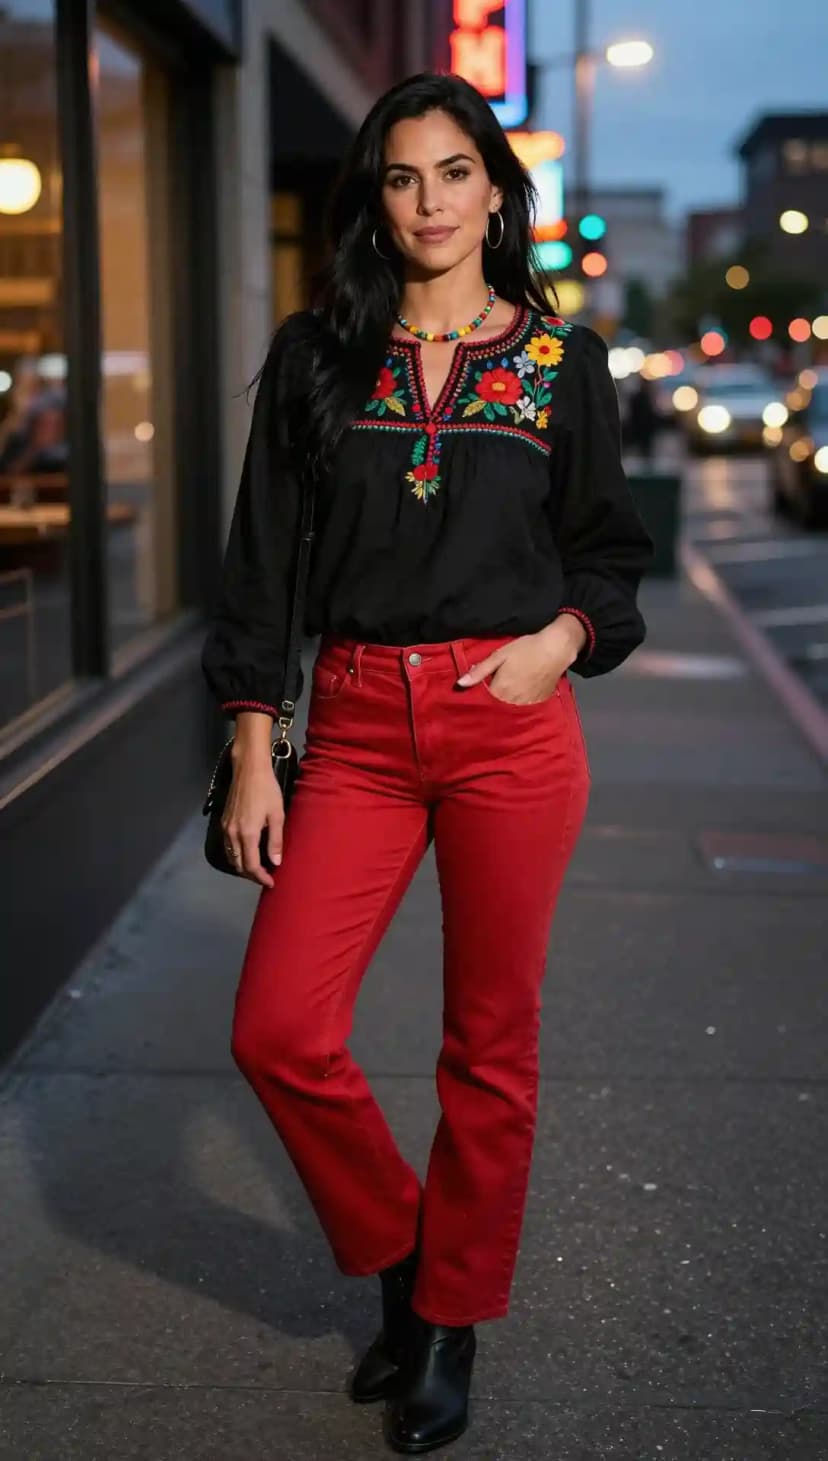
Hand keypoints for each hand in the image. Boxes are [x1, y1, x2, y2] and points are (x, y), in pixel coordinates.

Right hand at [221, 757, 284, 887]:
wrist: (249, 770)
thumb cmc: (267, 791)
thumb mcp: (277, 815)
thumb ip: (275, 841)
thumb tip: (276, 862)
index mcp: (247, 834)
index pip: (251, 866)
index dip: (261, 877)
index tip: (271, 883)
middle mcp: (232, 834)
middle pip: (238, 865)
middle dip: (251, 875)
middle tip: (265, 877)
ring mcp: (225, 828)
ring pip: (231, 856)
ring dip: (243, 866)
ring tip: (258, 867)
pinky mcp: (223, 821)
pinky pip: (228, 846)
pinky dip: (236, 855)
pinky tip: (247, 852)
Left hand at [456, 619, 583, 704]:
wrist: (555, 649)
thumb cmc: (525, 649)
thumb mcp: (499, 656)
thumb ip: (480, 671)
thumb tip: (459, 684)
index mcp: (500, 690)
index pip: (483, 702)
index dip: (478, 699)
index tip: (473, 698)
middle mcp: (512, 701)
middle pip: (496, 708)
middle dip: (491, 705)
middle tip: (490, 696)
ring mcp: (527, 704)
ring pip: (510, 710)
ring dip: (505, 706)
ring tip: (504, 698)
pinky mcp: (539, 702)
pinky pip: (525, 709)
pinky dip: (519, 705)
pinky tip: (519, 697)